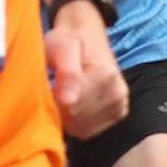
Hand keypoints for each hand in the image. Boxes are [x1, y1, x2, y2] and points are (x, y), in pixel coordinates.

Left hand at [44, 2, 128, 140]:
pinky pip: (90, 131)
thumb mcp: (60, 47)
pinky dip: (77, 124)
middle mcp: (117, 92)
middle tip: (53, 91)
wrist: (86, 35)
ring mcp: (120, 104)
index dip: (51, 102)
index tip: (46, 89)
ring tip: (64, 97)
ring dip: (67, 118)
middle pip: (76, 120)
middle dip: (59, 110)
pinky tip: (73, 106)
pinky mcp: (118, 113)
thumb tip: (68, 101)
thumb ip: (66, 72)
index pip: (70, 107)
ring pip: (82, 129)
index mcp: (103, 75)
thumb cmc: (67, 41)